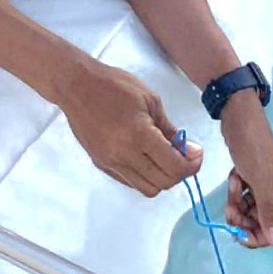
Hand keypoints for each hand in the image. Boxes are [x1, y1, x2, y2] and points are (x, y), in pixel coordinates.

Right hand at [61, 58, 201, 197]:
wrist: (76, 86)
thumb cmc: (115, 85)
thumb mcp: (150, 100)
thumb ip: (169, 129)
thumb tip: (188, 150)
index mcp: (139, 135)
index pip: (174, 166)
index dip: (192, 164)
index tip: (196, 153)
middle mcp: (124, 155)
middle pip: (163, 183)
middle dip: (180, 172)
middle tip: (183, 155)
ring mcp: (111, 163)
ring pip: (147, 188)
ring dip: (162, 177)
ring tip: (164, 158)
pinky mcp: (101, 165)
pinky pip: (130, 182)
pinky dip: (144, 176)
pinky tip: (145, 158)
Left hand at [220, 93, 272, 246]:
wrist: (239, 116)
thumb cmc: (251, 148)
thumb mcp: (259, 180)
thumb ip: (267, 210)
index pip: (272, 231)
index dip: (254, 236)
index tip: (235, 232)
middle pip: (258, 222)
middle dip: (242, 218)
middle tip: (228, 207)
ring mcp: (262, 184)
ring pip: (248, 209)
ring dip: (236, 203)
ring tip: (231, 183)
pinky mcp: (250, 176)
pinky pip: (242, 195)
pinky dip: (235, 190)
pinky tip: (232, 176)